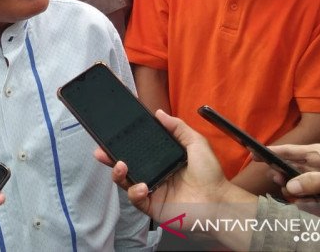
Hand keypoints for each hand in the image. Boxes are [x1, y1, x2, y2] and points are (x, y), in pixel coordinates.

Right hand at [94, 110, 253, 225]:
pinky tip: (143, 186)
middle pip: (126, 165)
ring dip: (118, 174)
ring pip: (126, 182)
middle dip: (110, 158)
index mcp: (162, 159)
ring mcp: (152, 190)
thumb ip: (178, 127)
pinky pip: (136, 199)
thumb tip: (159, 112)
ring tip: (121, 165)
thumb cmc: (211, 175)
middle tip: (100, 152)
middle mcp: (154, 173)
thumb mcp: (196, 143)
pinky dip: (135, 192)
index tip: (112, 134)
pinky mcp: (152, 206)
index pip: (138, 150)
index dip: (124, 143)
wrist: (219, 202)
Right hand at [269, 143, 319, 230]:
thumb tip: (289, 186)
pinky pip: (306, 201)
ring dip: (289, 188)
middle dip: (279, 170)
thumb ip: (314, 181)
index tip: (255, 153)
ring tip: (281, 190)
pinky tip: (297, 204)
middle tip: (269, 175)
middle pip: (292, 167)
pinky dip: (300, 203)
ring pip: (297, 185)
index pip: (292, 151)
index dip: (274, 151)